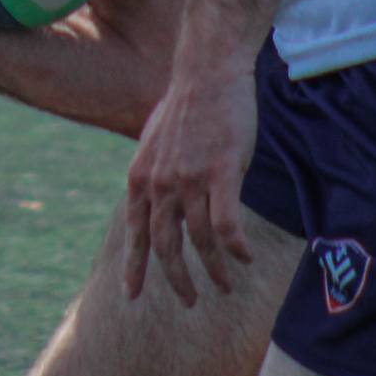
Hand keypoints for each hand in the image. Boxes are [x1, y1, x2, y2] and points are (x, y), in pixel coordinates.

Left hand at [123, 63, 257, 305]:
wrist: (206, 74)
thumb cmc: (185, 108)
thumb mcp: (153, 144)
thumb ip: (153, 175)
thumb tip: (155, 199)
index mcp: (140, 179)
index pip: (134, 233)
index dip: (134, 267)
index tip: (131, 296)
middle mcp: (159, 184)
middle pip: (165, 247)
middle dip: (177, 280)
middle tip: (190, 301)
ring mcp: (189, 180)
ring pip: (200, 242)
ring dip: (214, 270)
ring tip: (225, 284)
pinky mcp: (220, 174)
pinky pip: (226, 226)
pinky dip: (235, 248)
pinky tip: (244, 258)